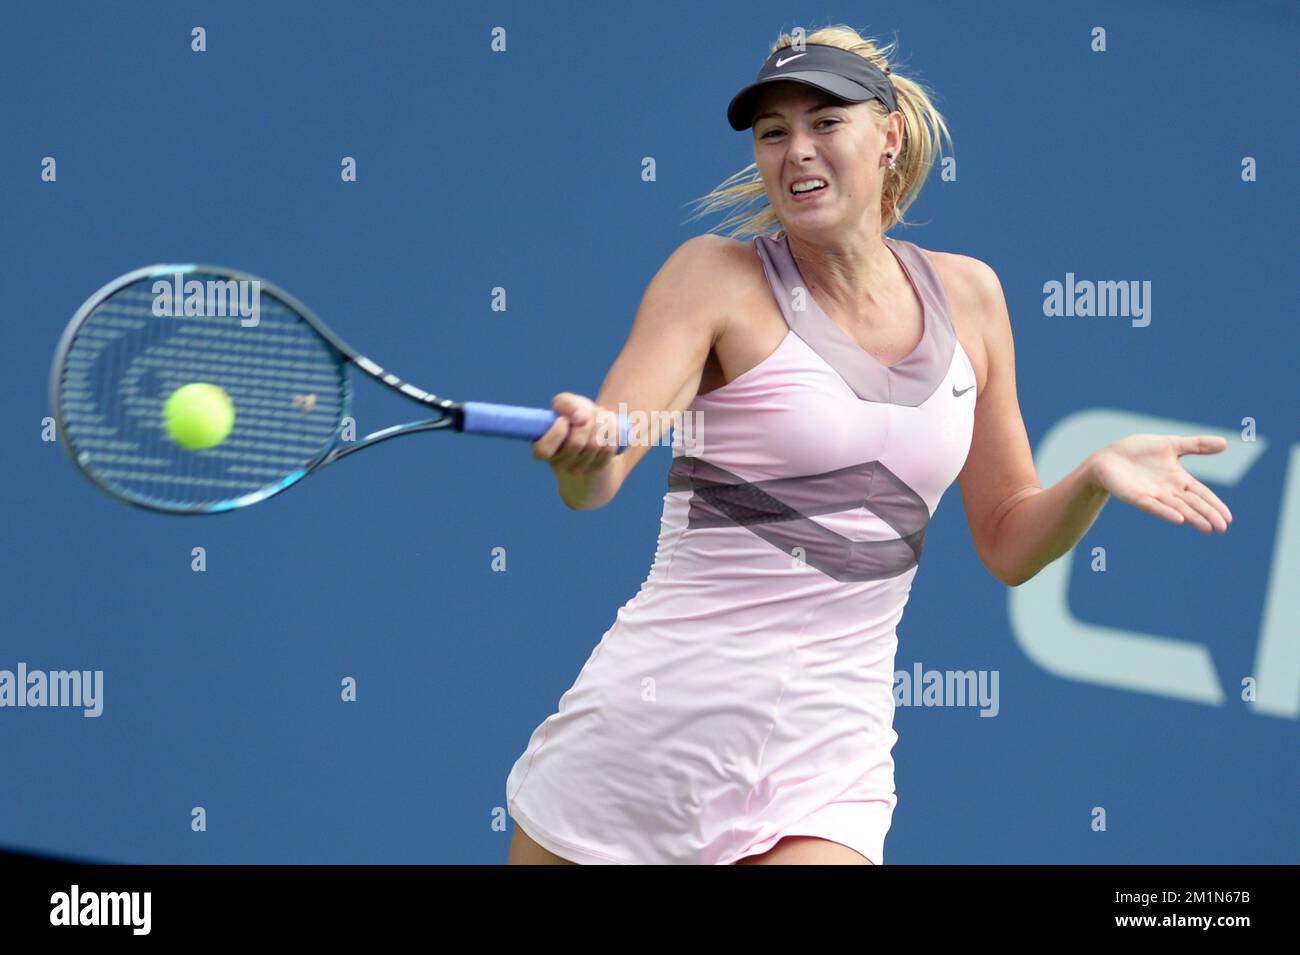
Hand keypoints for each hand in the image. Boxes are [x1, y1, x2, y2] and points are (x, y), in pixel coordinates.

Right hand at [531, 392, 620, 475]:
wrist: (594, 428)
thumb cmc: (574, 415)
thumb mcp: (566, 403)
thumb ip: (565, 404)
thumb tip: (580, 416)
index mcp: (543, 448)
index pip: (543, 450)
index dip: (556, 433)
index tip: (564, 419)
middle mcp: (558, 463)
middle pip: (576, 444)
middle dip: (587, 421)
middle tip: (591, 411)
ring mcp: (578, 469)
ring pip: (594, 445)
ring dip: (602, 423)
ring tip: (602, 413)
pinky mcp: (597, 469)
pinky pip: (608, 449)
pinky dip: (612, 432)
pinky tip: (611, 423)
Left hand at [1089, 434, 1232, 532]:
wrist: (1108, 458)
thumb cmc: (1138, 452)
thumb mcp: (1171, 444)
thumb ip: (1197, 445)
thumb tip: (1226, 443)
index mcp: (1178, 479)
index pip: (1202, 494)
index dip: (1215, 504)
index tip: (1229, 518)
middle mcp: (1168, 490)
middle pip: (1193, 504)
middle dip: (1208, 515)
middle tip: (1222, 528)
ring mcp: (1153, 495)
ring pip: (1177, 508)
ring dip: (1193, 518)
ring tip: (1208, 528)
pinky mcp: (1137, 497)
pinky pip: (1154, 506)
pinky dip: (1166, 512)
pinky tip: (1179, 519)